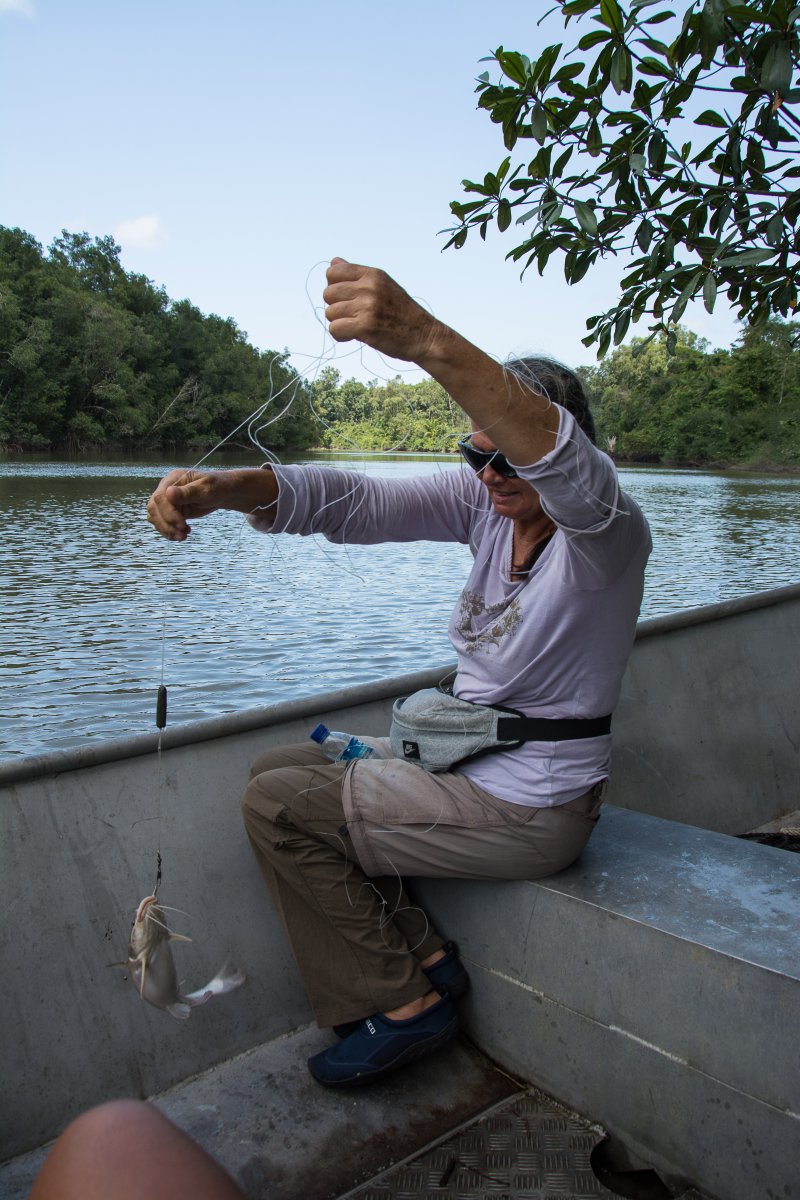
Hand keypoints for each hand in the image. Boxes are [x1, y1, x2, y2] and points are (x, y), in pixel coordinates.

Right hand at [146, 468, 277, 540]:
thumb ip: (188, 492)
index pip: (160, 497)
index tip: (182, 525)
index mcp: (173, 479)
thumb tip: (169, 493)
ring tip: (183, 536)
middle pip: (154, 509)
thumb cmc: (217, 487)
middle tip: (183, 535)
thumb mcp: (206, 489)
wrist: (222, 492)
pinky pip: (161, 523)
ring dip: (167, 530)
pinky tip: (182, 535)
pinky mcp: (170, 511)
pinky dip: (169, 532)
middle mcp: (166, 488)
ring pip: (155, 517)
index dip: (168, 514)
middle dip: (166, 524)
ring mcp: (167, 500)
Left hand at [323, 258, 441, 362]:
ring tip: (356, 326)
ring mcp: (368, 306)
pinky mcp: (366, 326)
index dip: (334, 287)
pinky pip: (335, 329)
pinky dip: (341, 336)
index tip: (347, 298)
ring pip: (330, 313)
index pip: (333, 271)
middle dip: (336, 307)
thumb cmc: (402, 313)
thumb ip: (357, 275)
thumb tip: (333, 262)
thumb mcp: (383, 285)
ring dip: (339, 323)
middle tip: (352, 315)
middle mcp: (370, 287)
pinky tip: (354, 336)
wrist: (424, 336)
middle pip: (328, 293)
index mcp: (373, 274)